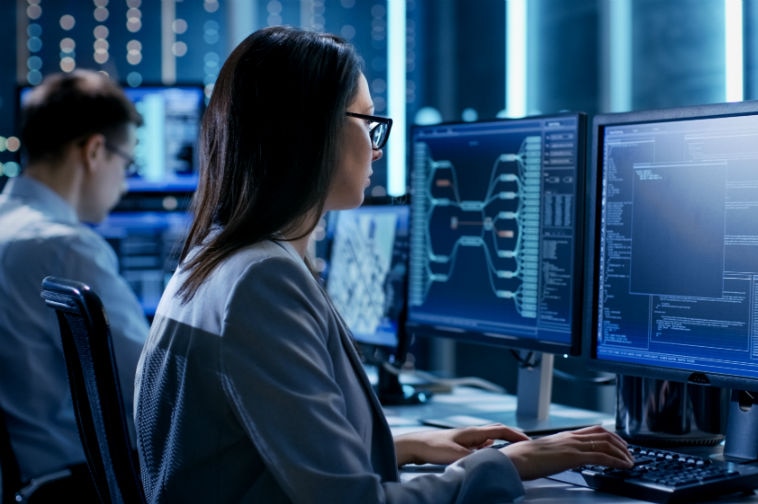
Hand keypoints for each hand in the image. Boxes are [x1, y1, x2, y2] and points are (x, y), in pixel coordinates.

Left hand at [394, 423, 529, 465]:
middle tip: (524, 444)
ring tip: (512, 449)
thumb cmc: (433, 447)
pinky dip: (489, 447)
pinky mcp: (460, 444)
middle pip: (496, 431)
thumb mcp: (455, 455)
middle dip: (511, 436)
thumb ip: (473, 458)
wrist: (416, 445)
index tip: (528, 441)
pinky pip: (480, 444)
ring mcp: (466, 438)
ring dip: (501, 442)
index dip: (516, 435)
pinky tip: (489, 451)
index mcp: (473, 432)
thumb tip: (490, 462)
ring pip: (489, 438)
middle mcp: (471, 433)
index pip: (500, 430)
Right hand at [500, 425, 633, 479]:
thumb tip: (559, 458)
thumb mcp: (543, 452)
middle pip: (603, 434)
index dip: (610, 435)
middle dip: (620, 443)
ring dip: (622, 452)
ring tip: (630, 461)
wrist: (516, 459)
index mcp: (564, 435)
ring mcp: (573, 445)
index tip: (618, 443)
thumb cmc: (524, 458)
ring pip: (606, 443)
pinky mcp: (574, 456)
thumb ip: (555, 452)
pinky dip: (617, 460)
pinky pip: (602, 456)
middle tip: (629, 452)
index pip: (593, 430)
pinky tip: (623, 466)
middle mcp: (571, 437)